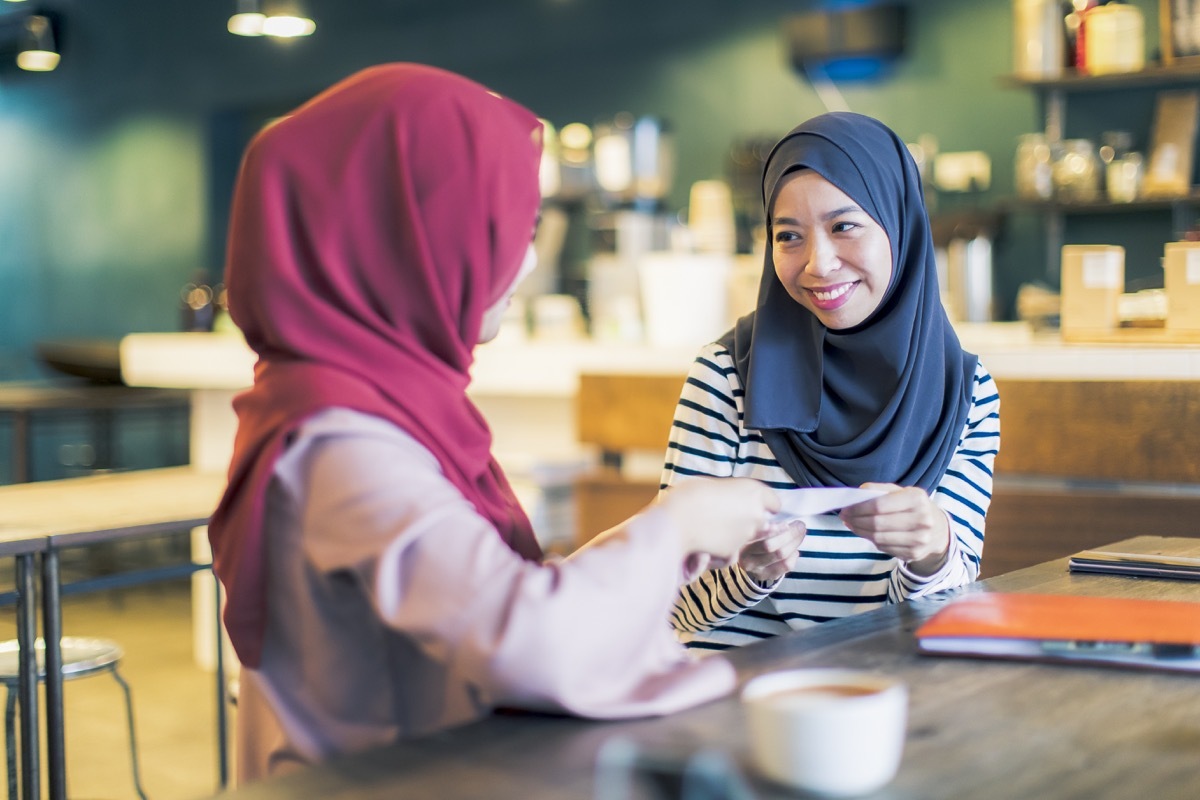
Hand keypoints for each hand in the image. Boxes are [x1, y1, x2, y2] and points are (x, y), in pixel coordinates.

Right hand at [656, 478, 779, 560]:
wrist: (675, 520)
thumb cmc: (689, 496)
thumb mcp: (714, 485)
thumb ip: (731, 494)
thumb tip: (733, 497)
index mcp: (754, 491)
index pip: (775, 503)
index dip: (764, 506)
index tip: (752, 507)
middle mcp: (756, 513)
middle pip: (763, 523)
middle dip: (749, 523)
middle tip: (728, 519)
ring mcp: (747, 534)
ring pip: (747, 539)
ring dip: (735, 537)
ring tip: (711, 530)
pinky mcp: (734, 552)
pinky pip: (732, 553)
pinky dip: (722, 551)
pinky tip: (706, 544)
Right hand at [737, 519, 806, 585]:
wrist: (750, 560)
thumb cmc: (755, 539)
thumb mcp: (755, 529)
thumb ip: (765, 525)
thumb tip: (784, 524)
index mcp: (740, 543)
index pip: (756, 535)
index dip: (773, 529)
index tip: (786, 523)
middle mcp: (746, 559)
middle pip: (770, 546)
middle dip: (789, 534)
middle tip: (800, 525)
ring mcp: (757, 570)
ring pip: (781, 555)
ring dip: (795, 542)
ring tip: (800, 533)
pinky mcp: (769, 576)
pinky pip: (787, 565)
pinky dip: (794, 555)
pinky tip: (794, 549)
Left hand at [838, 482, 949, 575]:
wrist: (938, 529)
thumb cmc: (914, 506)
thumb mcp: (902, 492)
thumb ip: (879, 490)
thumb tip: (856, 494)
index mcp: (917, 499)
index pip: (879, 505)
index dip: (858, 508)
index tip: (846, 508)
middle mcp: (922, 520)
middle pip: (877, 523)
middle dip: (856, 520)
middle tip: (844, 516)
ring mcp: (919, 539)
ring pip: (878, 538)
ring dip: (860, 531)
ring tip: (851, 524)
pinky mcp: (914, 553)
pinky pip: (884, 548)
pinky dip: (871, 540)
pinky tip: (866, 533)